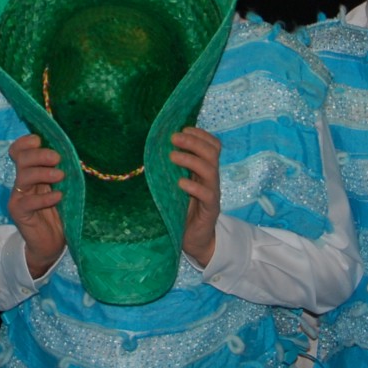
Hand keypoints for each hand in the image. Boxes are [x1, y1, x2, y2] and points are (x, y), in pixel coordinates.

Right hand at [7, 134, 67, 278]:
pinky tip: (58, 197)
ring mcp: (18, 196)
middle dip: (39, 155)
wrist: (51, 243)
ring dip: (43, 173)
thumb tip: (72, 152)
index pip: (18, 150)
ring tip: (60, 176)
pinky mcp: (19, 212)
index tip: (40, 140)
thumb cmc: (59, 213)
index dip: (25, 143)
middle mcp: (21, 181)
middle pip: (21, 159)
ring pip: (23, 176)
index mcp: (30, 172)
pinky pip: (28, 201)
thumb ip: (60, 171)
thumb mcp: (61, 187)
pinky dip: (44, 197)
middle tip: (57, 158)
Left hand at [170, 126, 222, 266]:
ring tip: (173, 156)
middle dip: (194, 141)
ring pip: (210, 170)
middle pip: (212, 153)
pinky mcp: (210, 209)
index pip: (213, 145)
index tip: (182, 128)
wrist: (195, 239)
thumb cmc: (183, 209)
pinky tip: (181, 183)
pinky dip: (194, 186)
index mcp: (205, 170)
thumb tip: (155, 148)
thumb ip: (174, 169)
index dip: (200, 134)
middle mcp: (211, 179)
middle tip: (174, 137)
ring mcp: (213, 193)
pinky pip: (207, 194)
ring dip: (191, 160)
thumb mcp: (177, 184)